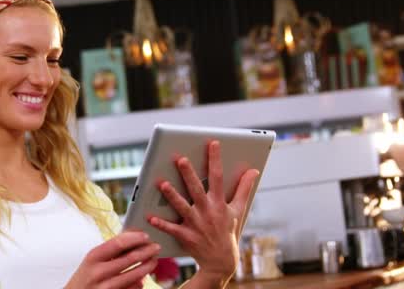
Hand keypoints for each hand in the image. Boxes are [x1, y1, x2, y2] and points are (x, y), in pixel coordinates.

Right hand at [65, 231, 159, 288]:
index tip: (146, 236)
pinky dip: (140, 283)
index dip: (135, 238)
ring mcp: (105, 287)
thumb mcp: (93, 260)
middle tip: (157, 247)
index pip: (119, 243)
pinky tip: (143, 278)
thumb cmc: (85, 276)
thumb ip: (111, 250)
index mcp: (93, 257)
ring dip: (148, 267)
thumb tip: (134, 237)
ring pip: (134, 276)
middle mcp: (98, 272)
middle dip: (147, 251)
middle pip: (130, 258)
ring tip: (154, 261)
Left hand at [148, 140, 258, 279]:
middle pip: (197, 189)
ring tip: (162, 184)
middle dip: (189, 174)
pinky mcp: (186, 236)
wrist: (221, 261)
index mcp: (219, 203)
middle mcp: (207, 211)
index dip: (215, 160)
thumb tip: (254, 171)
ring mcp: (196, 224)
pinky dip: (161, 224)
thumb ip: (244, 189)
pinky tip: (150, 216)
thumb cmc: (228, 230)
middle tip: (180, 159)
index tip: (213, 143)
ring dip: (172, 196)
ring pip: (182, 207)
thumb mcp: (239, 209)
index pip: (218, 177)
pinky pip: (172, 229)